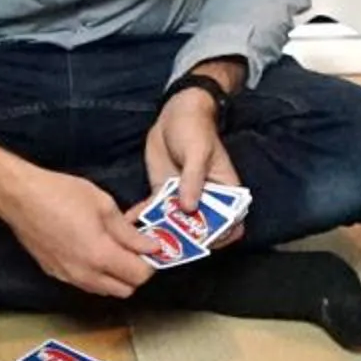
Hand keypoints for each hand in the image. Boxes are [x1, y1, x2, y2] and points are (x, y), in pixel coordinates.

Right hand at [0, 153, 160, 297]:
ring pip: (105, 290)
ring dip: (116, 275)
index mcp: (101, 256)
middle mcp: (85, 274)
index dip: (150, 262)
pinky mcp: (55, 274)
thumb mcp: (103, 205)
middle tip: (136, 249)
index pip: (139, 275)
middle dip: (135, 272)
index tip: (151, 246)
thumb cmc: (60, 194)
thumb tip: (151, 245)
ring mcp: (68, 277)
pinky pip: (86, 283)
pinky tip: (93, 250)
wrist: (19, 196)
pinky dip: (97, 274)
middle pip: (125, 290)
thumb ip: (129, 232)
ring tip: (115, 249)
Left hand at [141, 84, 244, 246]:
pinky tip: (129, 220)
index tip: (200, 241)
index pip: (231, 224)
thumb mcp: (197, 152)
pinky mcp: (163, 193)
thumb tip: (190, 207)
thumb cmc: (196, 129)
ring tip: (144, 240)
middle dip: (183, 241)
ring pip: (174, 223)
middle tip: (165, 247)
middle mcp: (206, 200)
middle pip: (199, 230)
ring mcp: (183, 198)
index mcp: (225, 192)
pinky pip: (155, 210)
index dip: (220, 237)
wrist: (176, 113)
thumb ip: (193, 179)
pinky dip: (143, 217)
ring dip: (160, 232)